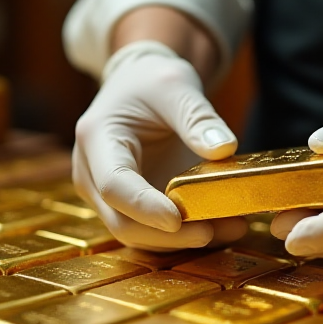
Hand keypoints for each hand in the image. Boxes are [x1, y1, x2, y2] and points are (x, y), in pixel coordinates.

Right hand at [72, 41, 247, 249]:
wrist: (139, 86)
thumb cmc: (152, 82)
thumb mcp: (177, 86)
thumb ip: (198, 117)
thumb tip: (224, 149)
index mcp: (97, 138)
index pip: (114, 184)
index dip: (144, 207)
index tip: (177, 220)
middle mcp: (92, 173)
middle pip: (122, 222)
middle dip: (168, 236)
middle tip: (214, 231)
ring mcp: (106, 195)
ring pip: (137, 235)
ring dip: (181, 242)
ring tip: (231, 229)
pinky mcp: (128, 207)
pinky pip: (152, 232)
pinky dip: (185, 236)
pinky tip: (222, 228)